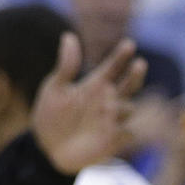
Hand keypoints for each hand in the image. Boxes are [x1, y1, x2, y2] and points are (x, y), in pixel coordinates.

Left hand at [30, 33, 145, 173]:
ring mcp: (113, 119)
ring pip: (129, 108)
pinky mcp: (114, 139)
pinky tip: (122, 126)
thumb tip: (68, 36)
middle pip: (129, 84)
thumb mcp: (54, 89)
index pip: (113, 67)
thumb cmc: (51, 115)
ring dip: (122, 105)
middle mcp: (108, 100)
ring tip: (110, 103)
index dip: (121, 56)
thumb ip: (66, 66)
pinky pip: (129, 133)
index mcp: (95, 84)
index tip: (129, 44)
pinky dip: (128, 129)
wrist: (45, 148)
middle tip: (139, 64)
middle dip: (135, 75)